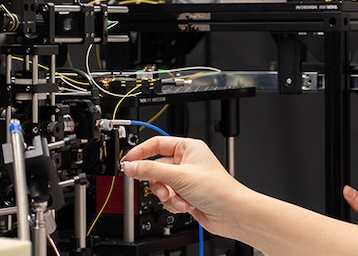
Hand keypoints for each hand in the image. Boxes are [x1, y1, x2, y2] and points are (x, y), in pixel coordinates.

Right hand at [121, 136, 246, 237]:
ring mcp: (186, 179)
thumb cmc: (216, 188)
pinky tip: (185, 205)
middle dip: (159, 183)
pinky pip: (168, 197)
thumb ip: (151, 171)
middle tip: (162, 189)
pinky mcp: (186, 194)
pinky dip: (173, 203)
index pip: (157, 144)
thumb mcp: (178, 176)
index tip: (128, 161)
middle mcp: (186, 162)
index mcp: (188, 148)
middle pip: (156, 168)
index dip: (141, 152)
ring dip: (167, 196)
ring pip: (161, 185)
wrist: (230, 212)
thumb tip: (131, 166)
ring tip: (177, 199)